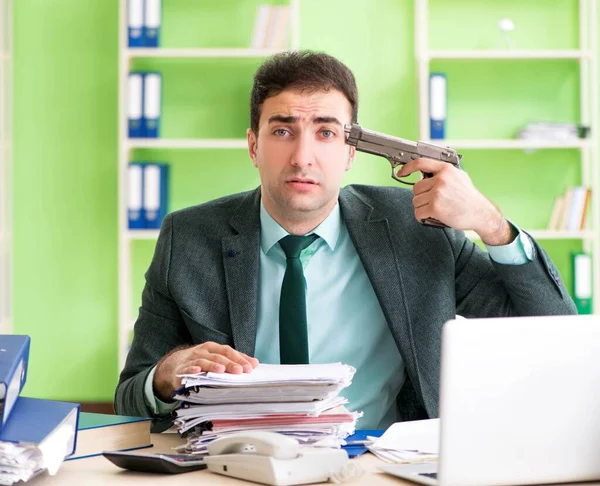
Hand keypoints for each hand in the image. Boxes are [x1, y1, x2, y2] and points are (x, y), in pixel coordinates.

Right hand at [153, 342, 258, 401]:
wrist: (175, 364)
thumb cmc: (202, 361)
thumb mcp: (216, 357)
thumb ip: (234, 360)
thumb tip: (255, 364)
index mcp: (213, 348)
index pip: (228, 351)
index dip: (239, 358)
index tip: (250, 367)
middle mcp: (203, 351)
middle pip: (218, 356)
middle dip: (230, 363)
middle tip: (240, 371)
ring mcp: (192, 359)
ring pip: (204, 361)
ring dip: (213, 365)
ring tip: (221, 370)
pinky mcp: (182, 369)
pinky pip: (187, 369)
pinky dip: (192, 369)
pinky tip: (197, 371)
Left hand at [397, 158, 515, 244]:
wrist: (480, 213)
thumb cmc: (469, 198)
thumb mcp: (459, 177)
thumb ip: (443, 173)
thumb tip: (427, 172)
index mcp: (446, 170)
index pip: (421, 163)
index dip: (408, 168)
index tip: (401, 172)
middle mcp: (441, 179)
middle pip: (415, 188)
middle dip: (421, 196)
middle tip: (432, 201)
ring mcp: (437, 193)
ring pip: (415, 201)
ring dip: (422, 207)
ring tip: (435, 209)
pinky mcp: (435, 207)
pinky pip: (418, 213)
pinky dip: (422, 217)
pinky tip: (430, 216)